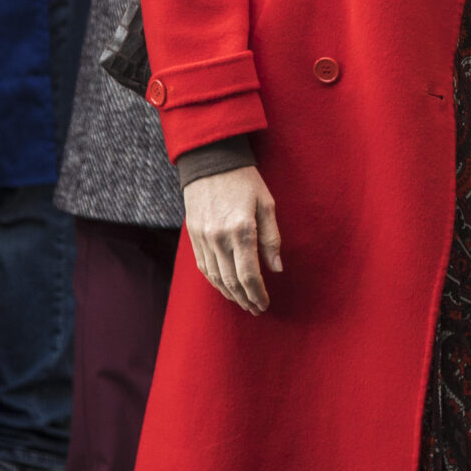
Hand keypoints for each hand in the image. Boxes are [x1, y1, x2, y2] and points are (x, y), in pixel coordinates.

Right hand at [185, 166, 283, 311]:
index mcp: (242, 229)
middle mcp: (219, 238)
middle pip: (232, 281)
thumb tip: (276, 269)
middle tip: (256, 309)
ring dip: (230, 295)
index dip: (258, 294)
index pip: (249, 274)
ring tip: (243, 302)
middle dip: (245, 299)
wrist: (210, 161)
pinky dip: (215, 281)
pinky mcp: (193, 236)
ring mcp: (203, 238)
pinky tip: (225, 287)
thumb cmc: (244, 180)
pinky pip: (203, 267)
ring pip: (215, 278)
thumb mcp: (266, 204)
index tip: (265, 304)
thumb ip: (272, 238)